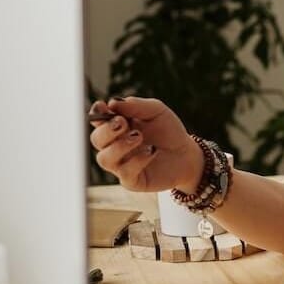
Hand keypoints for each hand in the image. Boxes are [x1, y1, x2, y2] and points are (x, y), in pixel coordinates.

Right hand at [88, 97, 203, 192]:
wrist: (186, 153)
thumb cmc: (168, 130)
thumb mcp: (156, 111)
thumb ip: (136, 105)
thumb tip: (112, 102)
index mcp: (117, 127)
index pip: (98, 120)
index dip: (96, 113)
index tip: (102, 106)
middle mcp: (114, 146)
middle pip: (96, 139)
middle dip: (106, 130)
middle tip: (123, 123)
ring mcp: (121, 164)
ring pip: (104, 159)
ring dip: (119, 146)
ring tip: (139, 137)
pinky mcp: (132, 180)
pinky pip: (125, 173)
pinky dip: (137, 160)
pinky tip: (151, 151)